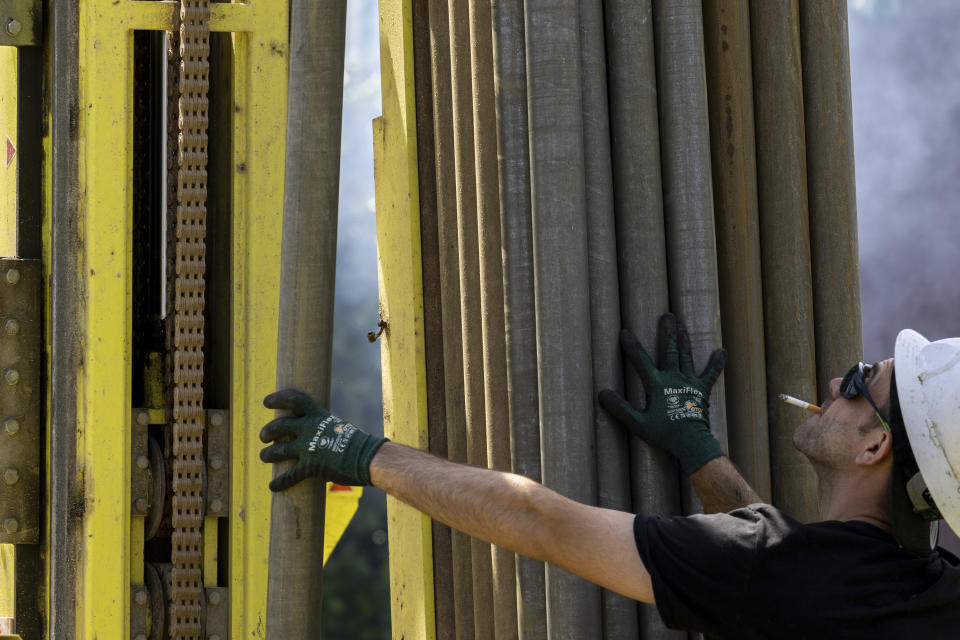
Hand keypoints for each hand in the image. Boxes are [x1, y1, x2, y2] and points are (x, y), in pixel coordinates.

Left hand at [259, 389, 388, 491]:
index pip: (294, 401)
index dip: (277, 399)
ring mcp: (308, 448)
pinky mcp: (309, 467)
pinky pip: (289, 476)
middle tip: (264, 436)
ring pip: (278, 450)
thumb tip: (317, 431)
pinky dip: (279, 482)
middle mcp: (309, 429)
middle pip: (279, 426)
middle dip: (268, 431)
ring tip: (264, 457)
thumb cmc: (358, 443)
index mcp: (318, 416)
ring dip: (268, 455)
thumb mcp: (338, 428)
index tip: (266, 402)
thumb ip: (323, 428)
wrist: (368, 458)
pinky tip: (273, 486)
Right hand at [599, 313, 725, 473]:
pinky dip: (716, 363)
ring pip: (686, 355)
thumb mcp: (638, 423)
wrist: (692, 442)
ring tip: (682, 324)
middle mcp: (674, 378)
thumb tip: (602, 393)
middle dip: (667, 332)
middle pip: (669, 350)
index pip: (641, 360)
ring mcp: (690, 382)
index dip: (632, 346)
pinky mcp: (702, 390)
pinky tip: (721, 351)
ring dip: (684, 339)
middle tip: (667, 315)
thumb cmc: (664, 434)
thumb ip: (620, 408)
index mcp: (657, 384)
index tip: (625, 332)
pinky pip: (711, 373)